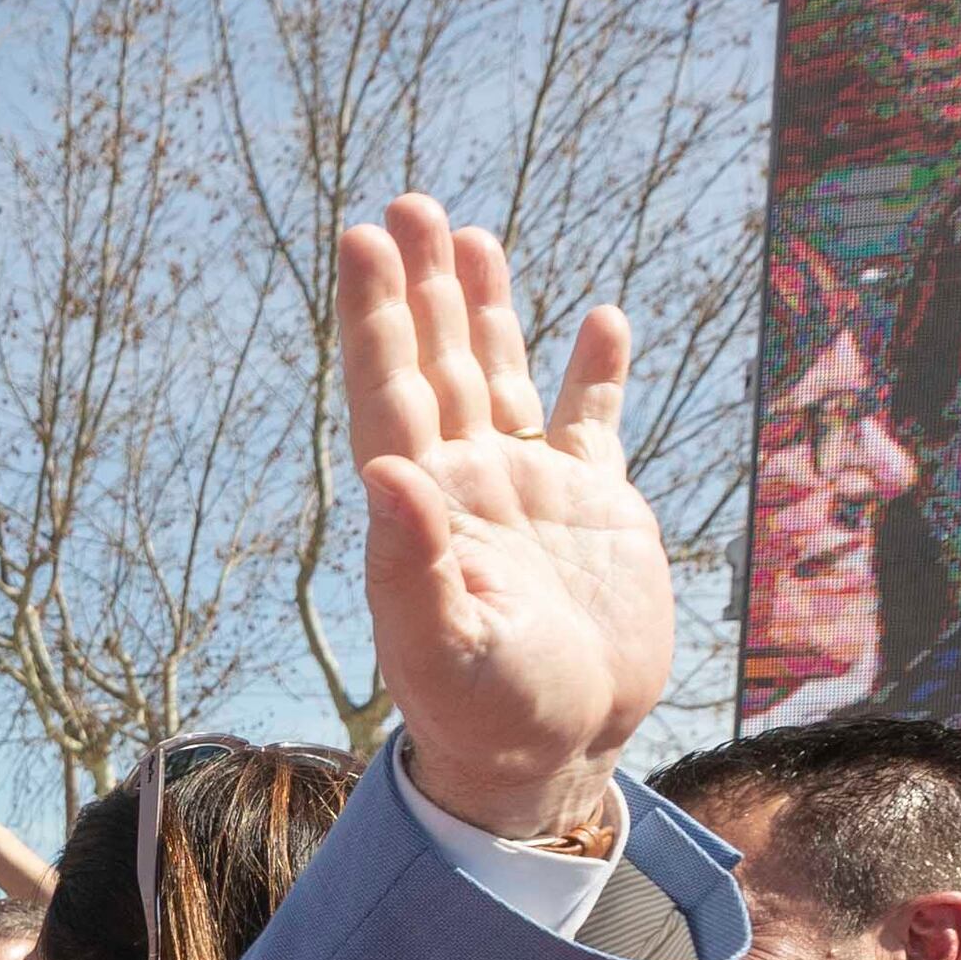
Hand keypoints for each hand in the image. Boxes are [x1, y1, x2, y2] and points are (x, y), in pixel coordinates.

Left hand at [341, 195, 674, 831]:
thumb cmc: (486, 716)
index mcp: (423, 507)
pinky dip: (594, 374)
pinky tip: (600, 319)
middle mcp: (468, 483)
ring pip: (500, 376)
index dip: (375, 317)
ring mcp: (530, 490)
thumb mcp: (442, 646)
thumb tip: (385, 473)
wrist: (557, 755)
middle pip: (438, 363)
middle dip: (422, 286)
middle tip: (407, 204)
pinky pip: (591, 423)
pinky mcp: (594, 508)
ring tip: (469, 234)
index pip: (389, 392)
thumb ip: (412, 564)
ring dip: (486, 308)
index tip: (360, 241)